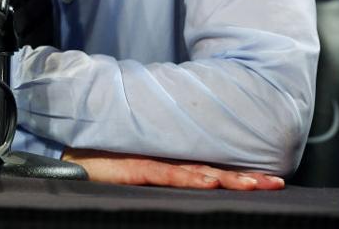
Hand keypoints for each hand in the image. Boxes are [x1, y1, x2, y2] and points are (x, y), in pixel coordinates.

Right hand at [61, 148, 285, 189]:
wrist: (62, 153)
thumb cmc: (97, 165)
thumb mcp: (135, 175)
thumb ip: (161, 176)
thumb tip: (195, 183)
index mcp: (168, 163)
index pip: (211, 169)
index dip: (240, 175)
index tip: (270, 180)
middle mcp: (164, 160)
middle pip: (212, 170)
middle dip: (245, 178)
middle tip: (276, 184)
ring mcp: (149, 162)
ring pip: (195, 171)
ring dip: (227, 178)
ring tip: (254, 185)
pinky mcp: (131, 167)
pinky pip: (164, 173)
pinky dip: (188, 178)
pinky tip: (208, 182)